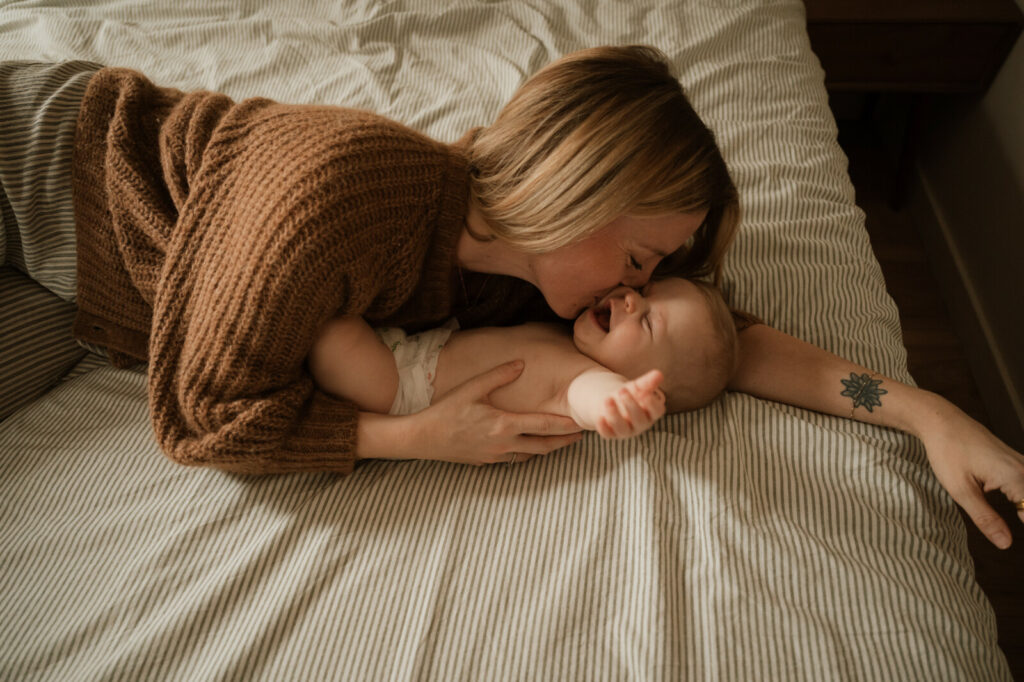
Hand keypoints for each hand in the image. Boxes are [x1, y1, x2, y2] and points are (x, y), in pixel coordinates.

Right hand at [407, 360, 583, 465]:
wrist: (422, 439)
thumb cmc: (446, 411)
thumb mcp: (472, 388)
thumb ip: (499, 375)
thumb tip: (521, 363)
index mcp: (503, 425)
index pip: (543, 425)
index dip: (565, 424)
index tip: (581, 422)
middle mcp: (504, 444)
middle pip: (543, 446)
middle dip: (564, 441)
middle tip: (581, 435)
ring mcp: (495, 456)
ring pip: (530, 455)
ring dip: (548, 448)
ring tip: (562, 441)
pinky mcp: (486, 462)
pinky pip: (514, 459)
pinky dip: (528, 452)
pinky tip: (532, 446)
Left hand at [594, 369, 666, 439]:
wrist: (611, 400)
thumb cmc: (629, 393)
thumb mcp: (637, 386)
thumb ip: (648, 382)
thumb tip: (659, 374)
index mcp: (651, 412)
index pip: (657, 411)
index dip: (652, 404)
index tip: (645, 394)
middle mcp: (640, 424)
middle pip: (639, 419)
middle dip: (631, 405)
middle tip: (622, 391)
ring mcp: (626, 431)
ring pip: (622, 428)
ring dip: (615, 414)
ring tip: (608, 399)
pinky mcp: (611, 433)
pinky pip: (607, 433)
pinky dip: (603, 427)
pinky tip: (600, 417)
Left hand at [916, 394, 1023, 548]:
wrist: (940, 421)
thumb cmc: (947, 450)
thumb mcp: (960, 490)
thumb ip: (985, 519)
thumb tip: (1005, 543)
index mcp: (1015, 477)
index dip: (1023, 525)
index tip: (1012, 541)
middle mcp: (1023, 468)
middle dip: (1022, 514)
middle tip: (993, 515)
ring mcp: (1021, 463)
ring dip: (1022, 508)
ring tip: (1013, 518)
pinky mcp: (1014, 461)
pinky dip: (1021, 498)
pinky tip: (1015, 507)